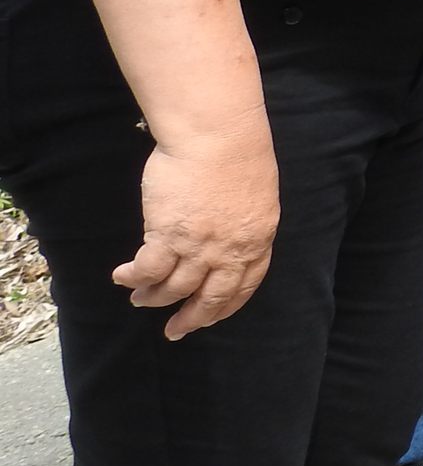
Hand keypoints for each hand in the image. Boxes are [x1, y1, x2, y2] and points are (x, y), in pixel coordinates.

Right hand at [113, 132, 279, 338]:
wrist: (218, 135)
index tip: (212, 316)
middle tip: (175, 331)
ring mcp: (199, 246)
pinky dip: (133, 278)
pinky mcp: (168, 236)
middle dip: (193, 318)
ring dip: (155, 298)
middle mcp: (231, 250)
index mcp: (257, 239)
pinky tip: (122, 277)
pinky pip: (148, 270)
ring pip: (175, 288)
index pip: (245, 284)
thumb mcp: (255, 196)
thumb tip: (224, 239)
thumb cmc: (238, 154)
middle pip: (211, 297)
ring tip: (141, 300)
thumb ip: (241, 223)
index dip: (226, 305)